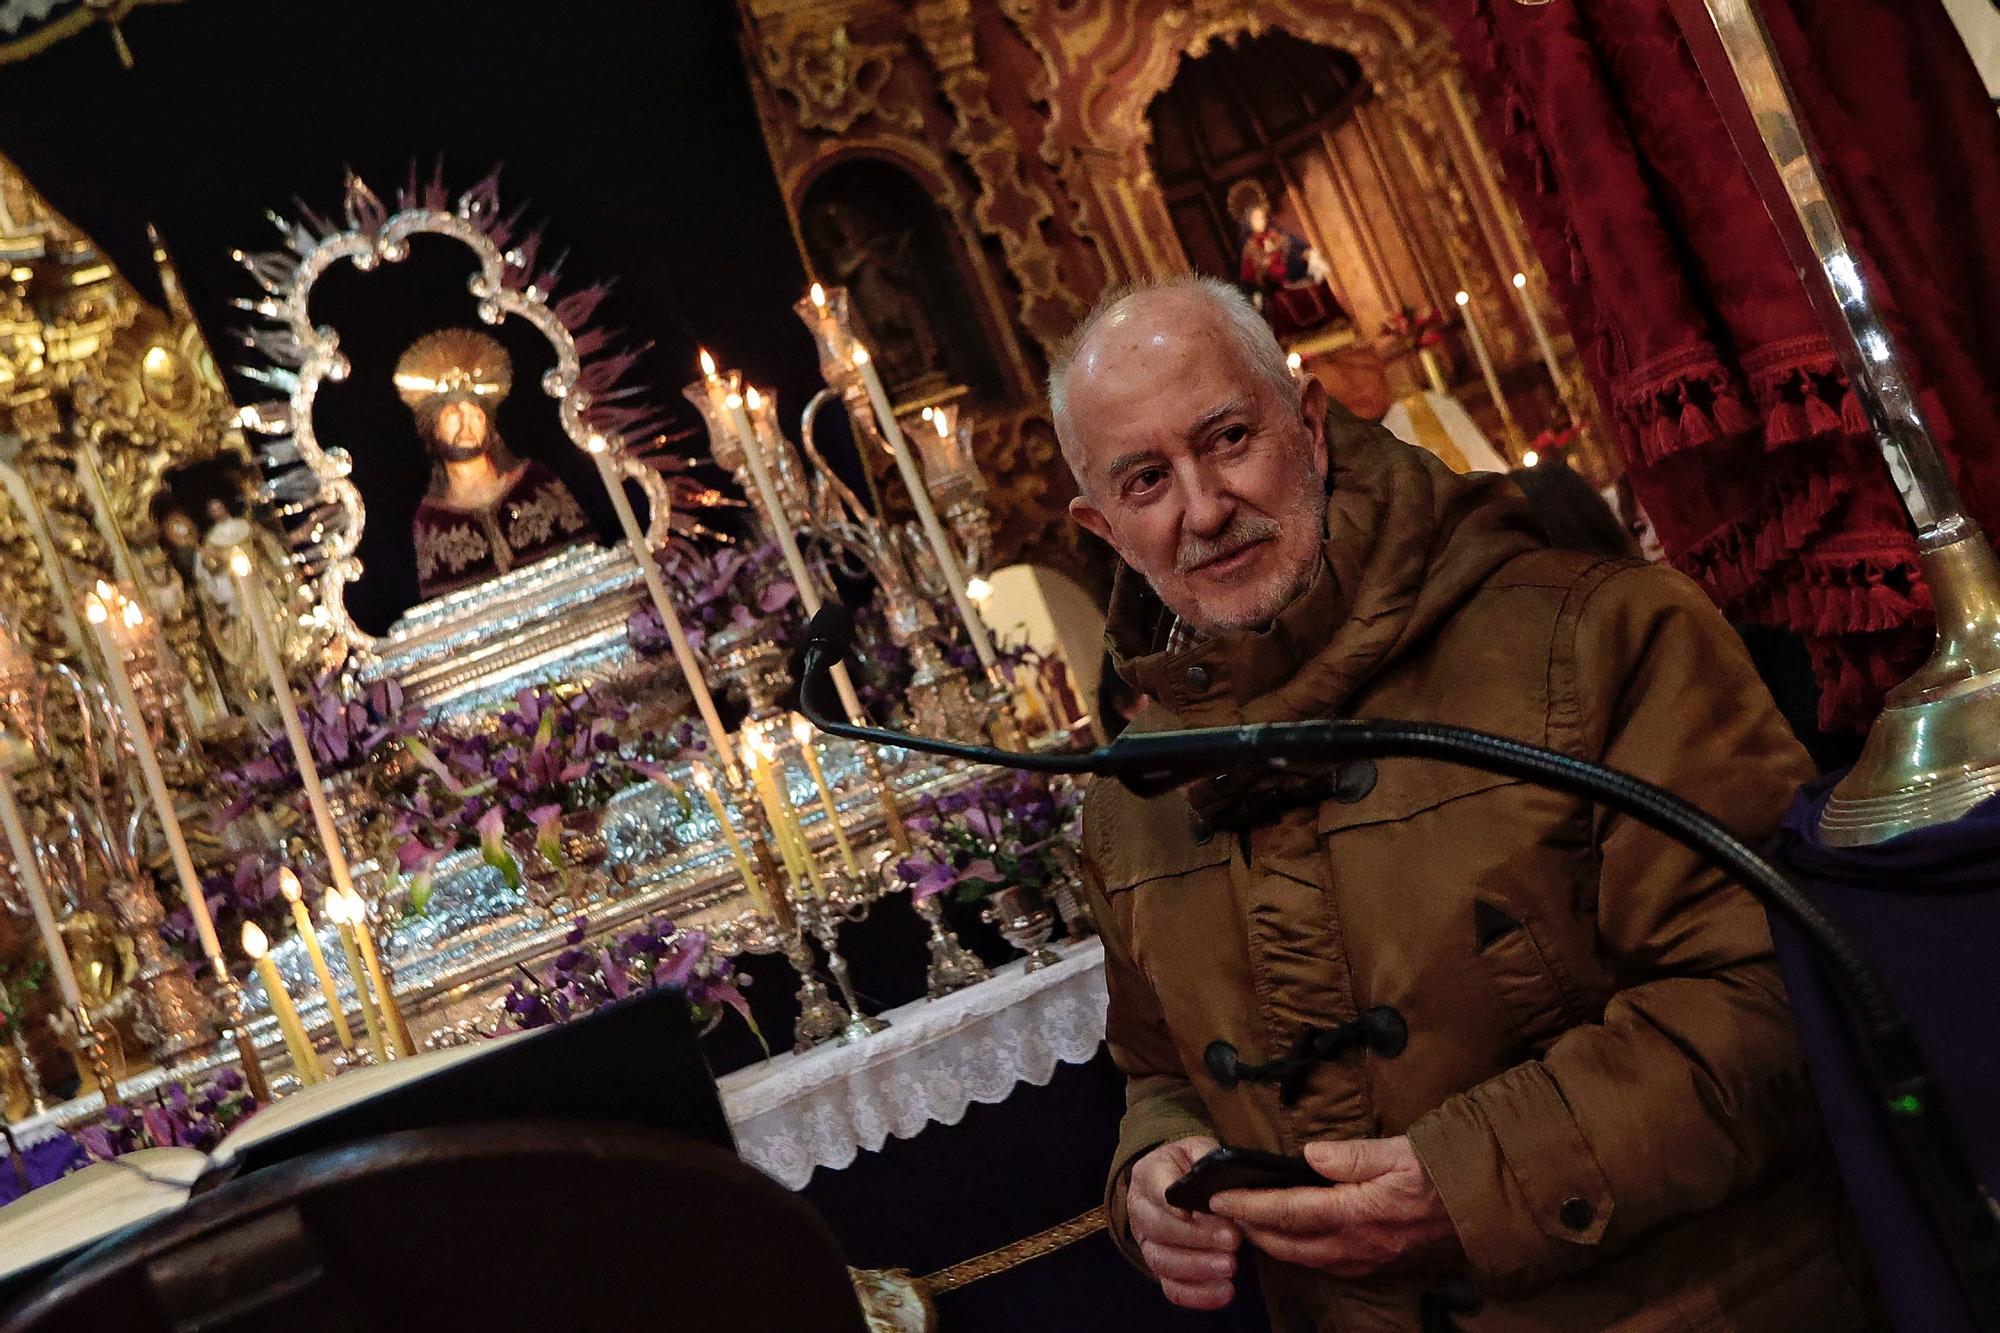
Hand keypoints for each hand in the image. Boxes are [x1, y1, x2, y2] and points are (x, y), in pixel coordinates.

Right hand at [1126, 1135, 1241, 1309]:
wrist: (1175, 1181)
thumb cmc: (1191, 1165)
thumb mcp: (1198, 1149)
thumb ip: (1208, 1159)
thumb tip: (1222, 1183)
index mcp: (1148, 1174)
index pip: (1156, 1188)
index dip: (1173, 1203)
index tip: (1194, 1212)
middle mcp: (1141, 1211)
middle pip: (1160, 1228)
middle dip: (1197, 1237)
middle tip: (1232, 1240)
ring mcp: (1148, 1243)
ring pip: (1163, 1261)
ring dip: (1198, 1267)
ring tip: (1230, 1267)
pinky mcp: (1161, 1269)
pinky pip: (1172, 1288)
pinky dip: (1198, 1295)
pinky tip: (1225, 1292)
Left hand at [1209, 1136, 1460, 1278]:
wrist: (1482, 1209)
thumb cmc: (1438, 1174)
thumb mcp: (1398, 1151)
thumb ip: (1351, 1155)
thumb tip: (1309, 1155)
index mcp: (1354, 1213)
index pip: (1287, 1212)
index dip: (1248, 1206)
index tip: (1218, 1197)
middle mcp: (1354, 1245)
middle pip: (1287, 1243)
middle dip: (1251, 1229)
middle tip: (1224, 1210)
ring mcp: (1365, 1260)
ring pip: (1304, 1258)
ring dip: (1272, 1243)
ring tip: (1249, 1223)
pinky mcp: (1375, 1265)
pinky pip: (1326, 1264)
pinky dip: (1299, 1252)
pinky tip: (1292, 1239)